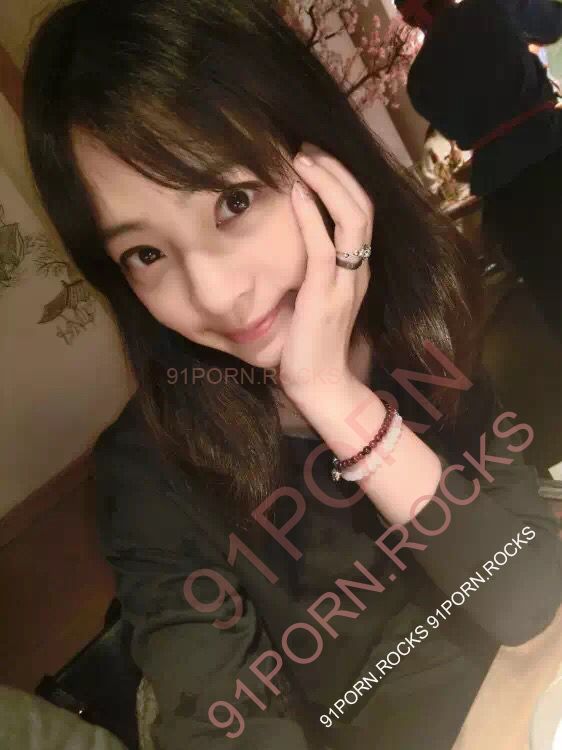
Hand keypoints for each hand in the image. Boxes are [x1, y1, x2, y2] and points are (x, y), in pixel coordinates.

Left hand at [278, 142, 373, 401]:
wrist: (320, 384)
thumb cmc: (310, 343)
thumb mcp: (314, 297)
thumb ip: (312, 268)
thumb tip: (289, 239)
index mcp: (357, 269)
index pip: (359, 213)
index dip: (341, 180)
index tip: (315, 159)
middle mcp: (359, 270)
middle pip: (362, 206)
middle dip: (336, 170)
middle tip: (307, 146)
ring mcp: (346, 281)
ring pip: (351, 218)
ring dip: (327, 183)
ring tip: (303, 158)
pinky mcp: (326, 294)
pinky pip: (324, 246)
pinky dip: (311, 214)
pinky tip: (295, 192)